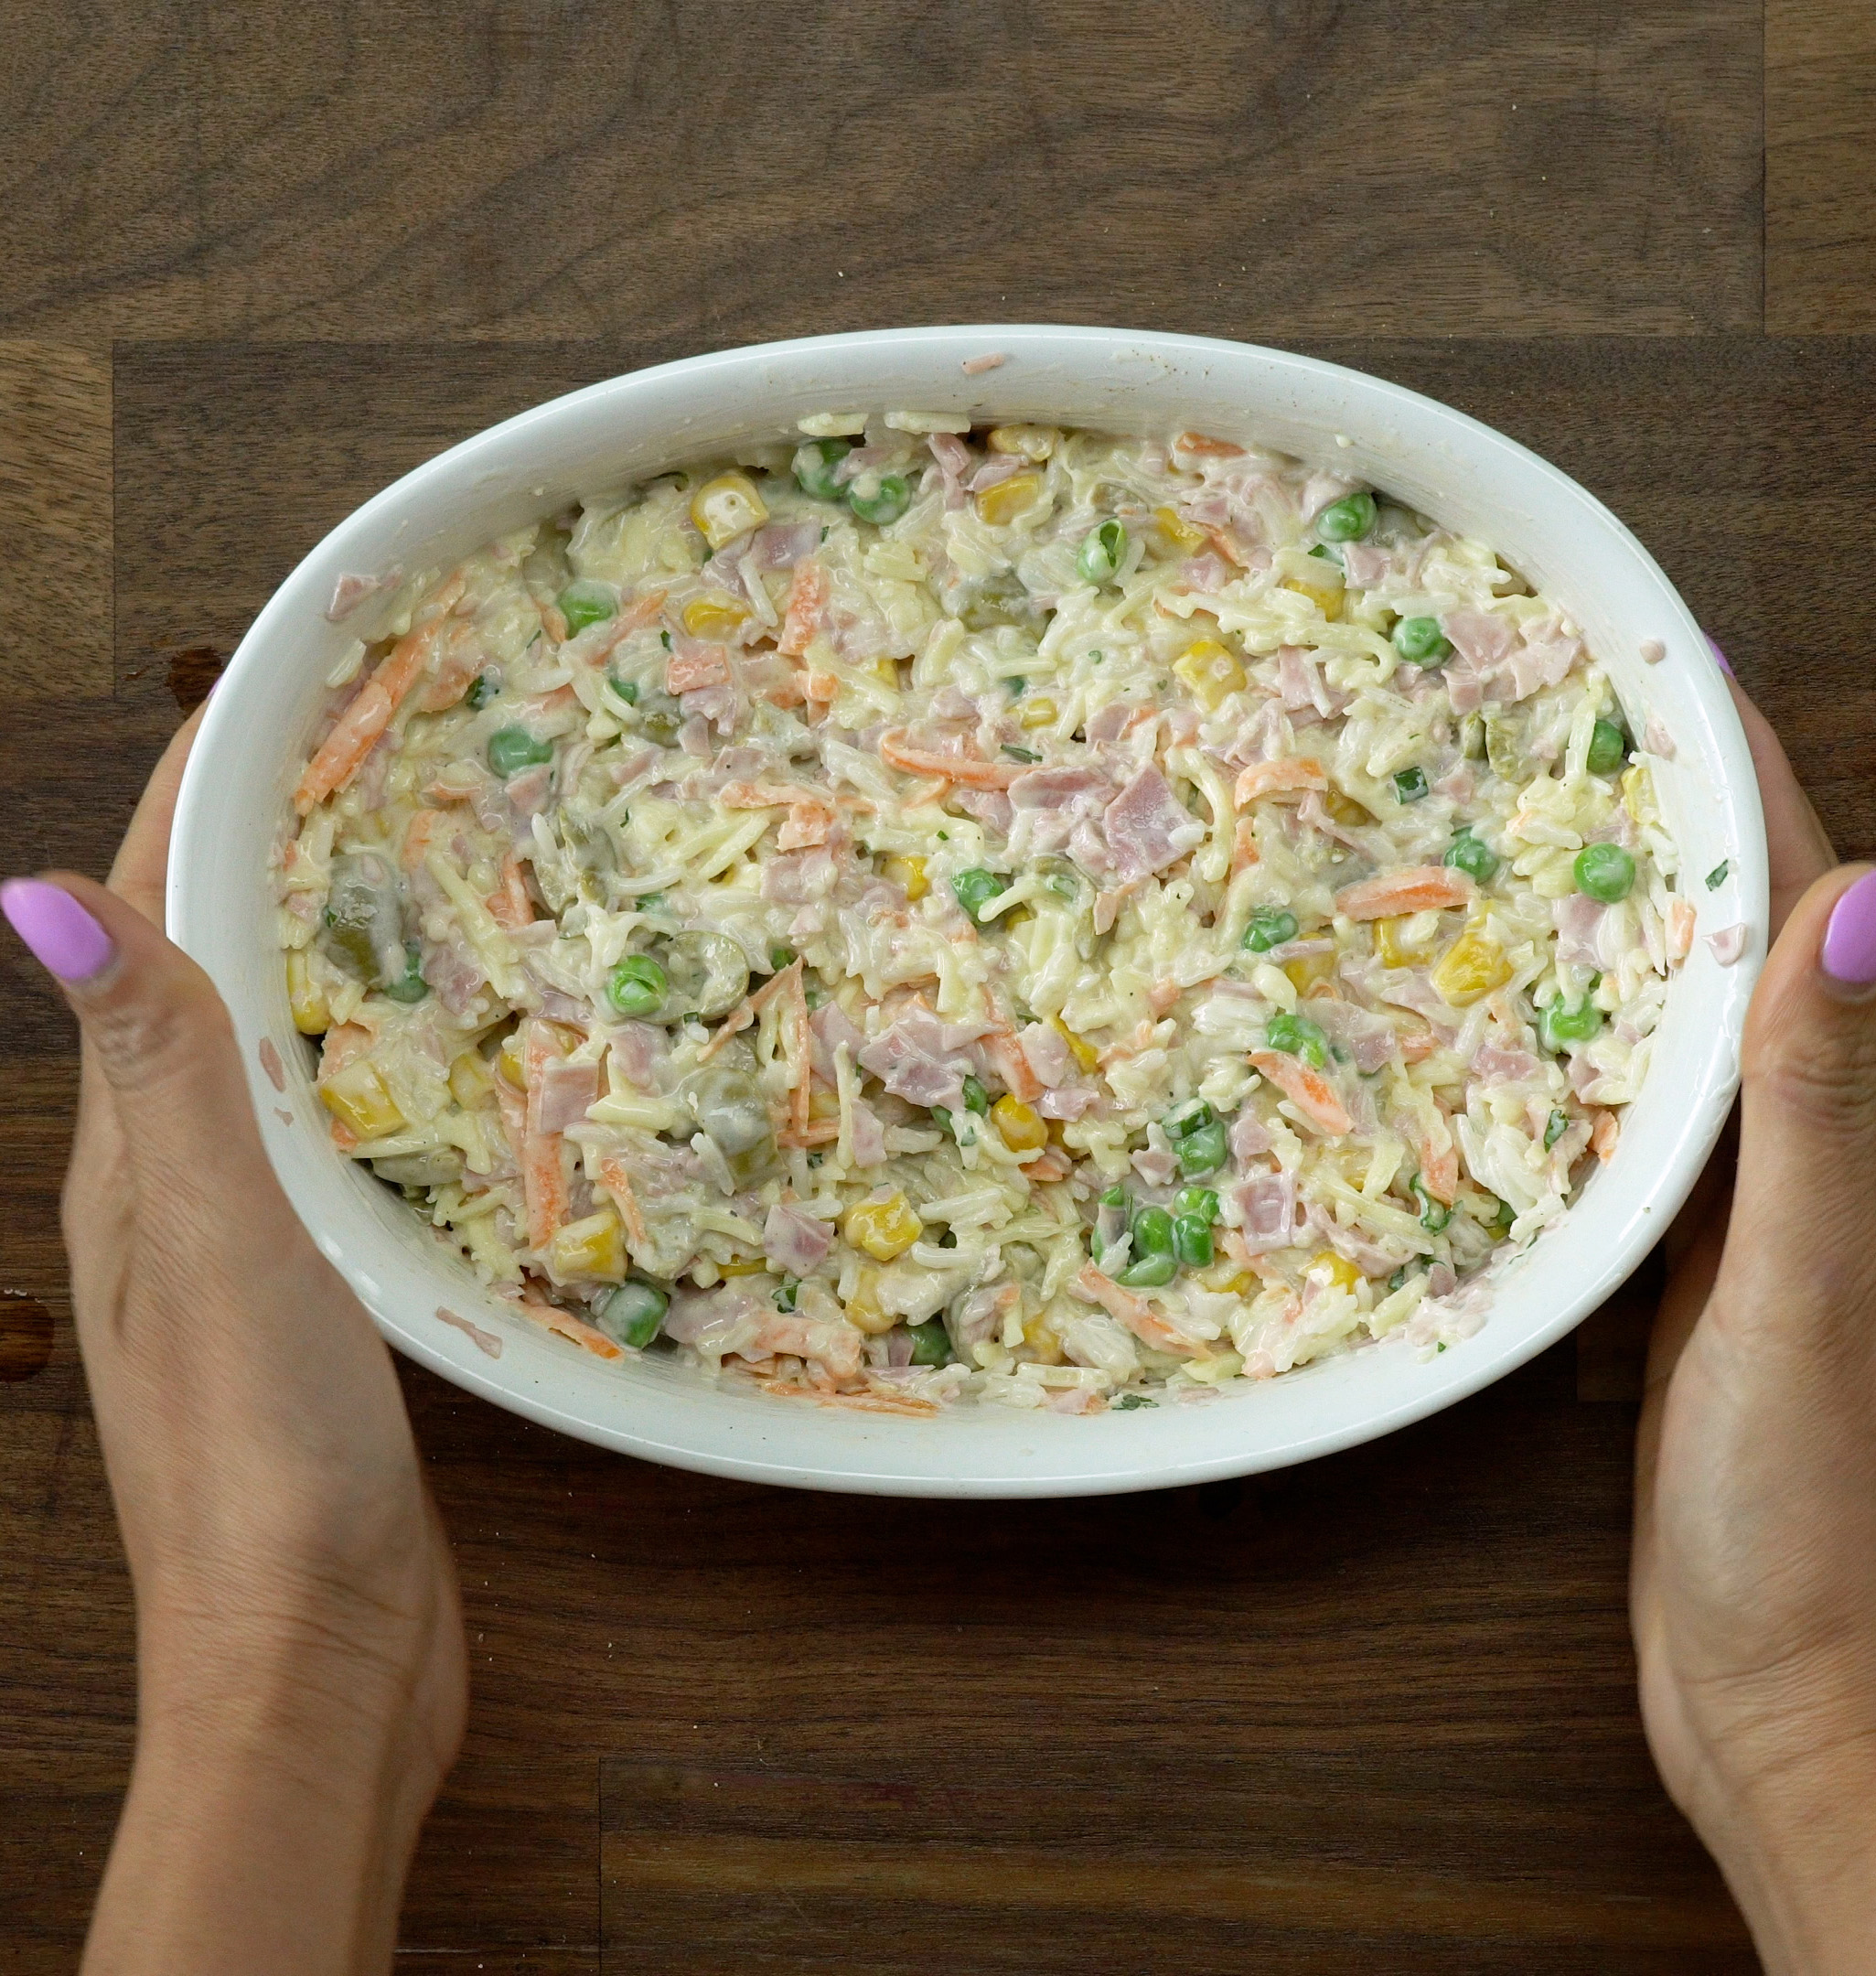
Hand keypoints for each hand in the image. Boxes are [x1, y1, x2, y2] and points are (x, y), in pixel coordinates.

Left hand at [3, 711, 466, 1974]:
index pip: (144, 928)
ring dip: (316, 946)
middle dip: (264, 848)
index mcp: (133, 1152)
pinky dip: (368, 1054)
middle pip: (201, 971)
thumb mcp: (220, 1248)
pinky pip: (329, 1128)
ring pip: (269, 1046)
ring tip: (412, 867)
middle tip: (375, 755)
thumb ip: (160, 1080)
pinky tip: (432, 1054)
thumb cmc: (263, 1455)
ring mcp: (242, 1241)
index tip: (280, 688)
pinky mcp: (316, 1293)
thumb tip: (40, 898)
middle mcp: (168, 1181)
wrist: (319, 1655)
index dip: (193, 798)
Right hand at [1632, 673, 1875, 1969]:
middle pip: (1746, 950)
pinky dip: (1583, 1055)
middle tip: (1561, 731)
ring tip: (1517, 844)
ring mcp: (1756, 1222)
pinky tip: (1512, 1037)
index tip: (1667, 665)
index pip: (1815, 912)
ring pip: (1681, 1031)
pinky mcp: (1690, 1285)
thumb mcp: (1825, 1301)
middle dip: (1674, 827)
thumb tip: (1864, 897)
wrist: (1808, 1710)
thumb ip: (1825, 1109)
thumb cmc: (1832, 1528)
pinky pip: (1638, 1130)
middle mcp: (1827, 1159)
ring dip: (1618, 931)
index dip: (1755, 779)